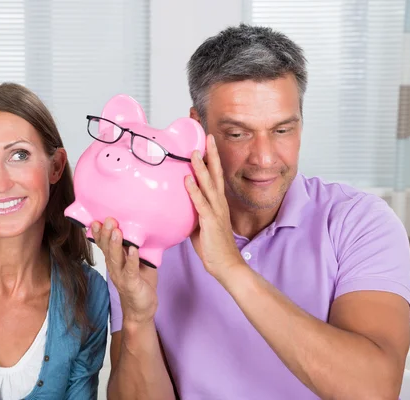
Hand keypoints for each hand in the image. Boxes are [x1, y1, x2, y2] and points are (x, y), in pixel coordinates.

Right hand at [91, 217, 157, 324]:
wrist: (141, 309)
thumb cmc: (140, 282)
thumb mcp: (136, 261)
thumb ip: (134, 247)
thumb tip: (138, 228)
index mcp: (114, 261)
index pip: (104, 245)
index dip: (100, 233)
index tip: (97, 219)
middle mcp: (114, 268)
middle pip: (107, 249)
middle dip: (107, 234)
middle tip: (108, 220)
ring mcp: (122, 276)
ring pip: (116, 259)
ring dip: (116, 244)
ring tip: (117, 231)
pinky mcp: (132, 284)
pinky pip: (131, 271)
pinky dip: (132, 260)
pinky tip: (134, 250)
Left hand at [184, 134, 244, 279]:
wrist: (226, 265)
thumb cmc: (214, 246)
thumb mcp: (201, 225)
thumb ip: (194, 211)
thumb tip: (182, 203)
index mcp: (217, 203)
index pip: (214, 176)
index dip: (211, 159)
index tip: (207, 143)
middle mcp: (219, 203)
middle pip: (215, 174)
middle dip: (211, 154)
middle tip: (208, 136)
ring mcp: (215, 211)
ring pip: (208, 184)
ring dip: (200, 168)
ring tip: (194, 152)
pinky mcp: (210, 221)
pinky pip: (200, 203)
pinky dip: (193, 190)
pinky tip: (187, 179)